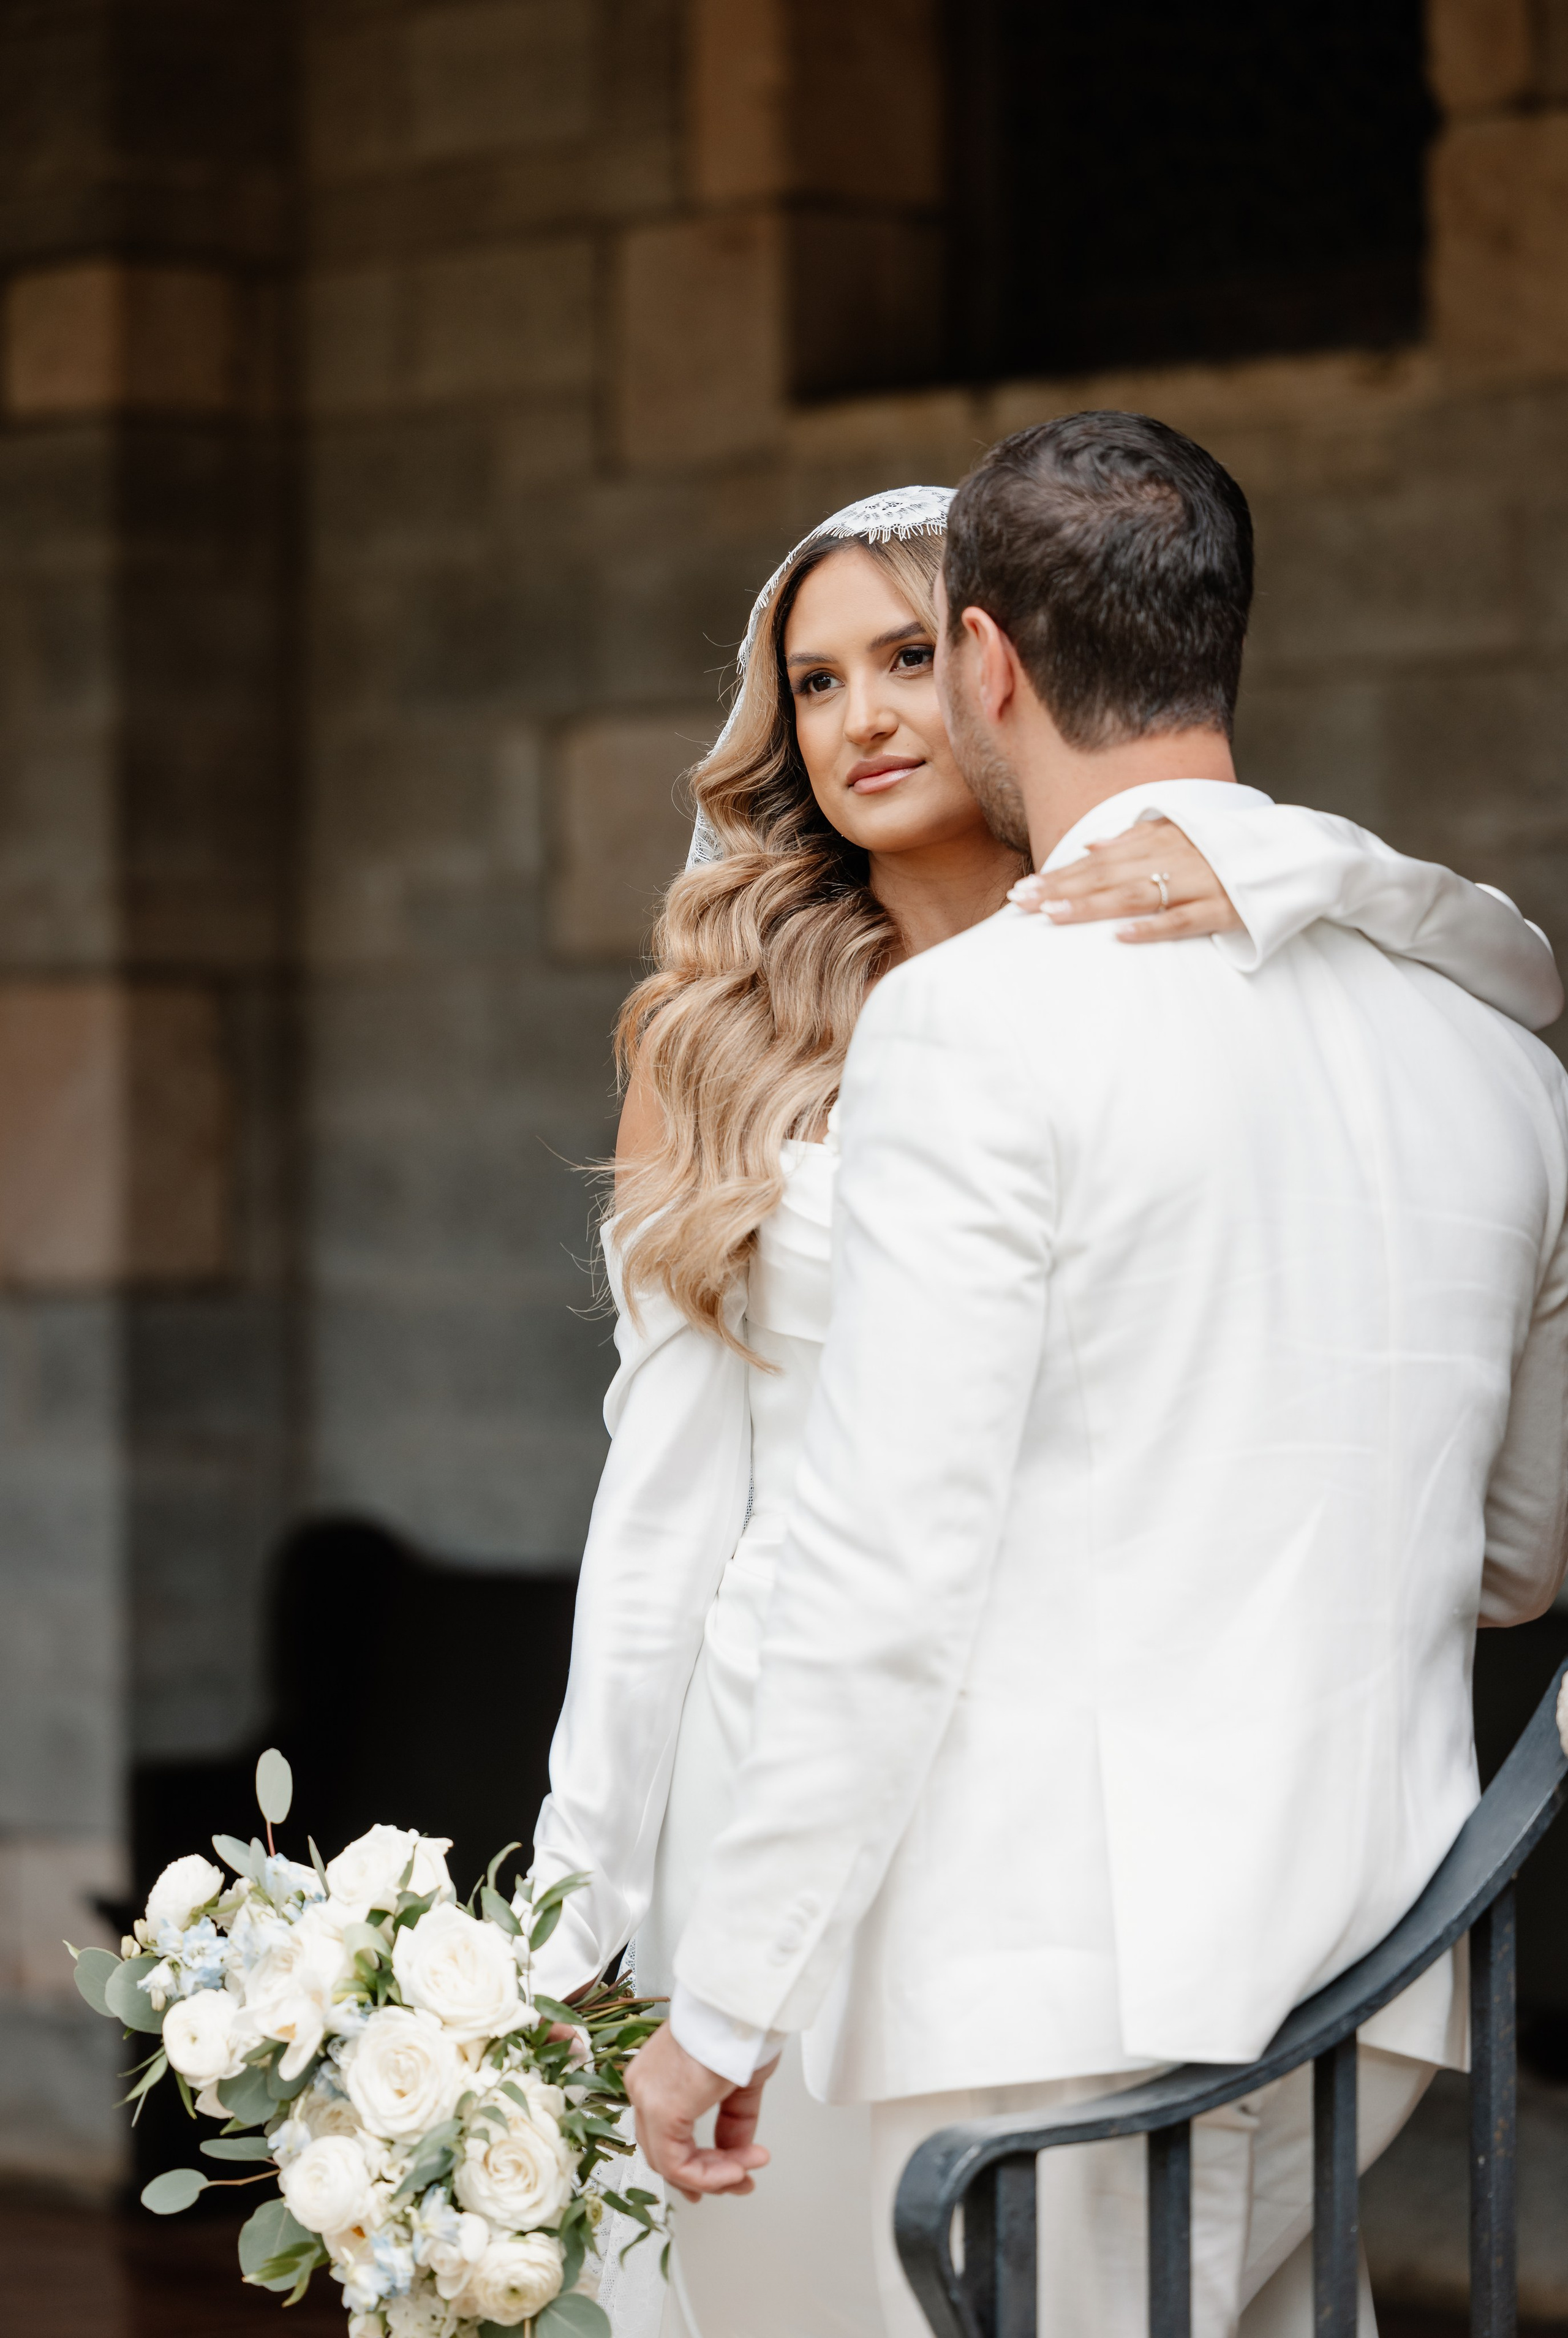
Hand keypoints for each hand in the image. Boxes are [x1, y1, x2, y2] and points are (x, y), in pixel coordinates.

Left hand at [624, 2020, 776, 2203]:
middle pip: (665, 2152)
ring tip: (747, 2173)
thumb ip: (733, 2120)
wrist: (740, 2005)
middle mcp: (642, 2087)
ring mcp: (647, 2098)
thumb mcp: (737, 2082)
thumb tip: (734, 2151)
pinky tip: (737, 2172)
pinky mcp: (661, 2109)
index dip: (697, 2163)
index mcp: (654, 2075)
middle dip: (707, 2174)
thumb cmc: (737, 2025)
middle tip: (739, 2181)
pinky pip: (677, 2164)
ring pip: (669, 2163)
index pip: (665, 2134)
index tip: (728, 2173)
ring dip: (715, 2176)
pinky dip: (710, 2176)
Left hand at [1008, 817, 1240, 941]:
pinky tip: (1121, 936)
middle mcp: (1172, 858)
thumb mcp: (1177, 832)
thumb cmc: (1223, 847)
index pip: (1097, 862)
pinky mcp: (1221, 909)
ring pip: (1136, 895)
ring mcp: (1196, 884)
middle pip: (1107, 876)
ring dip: (1093, 905)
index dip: (1059, 875)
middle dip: (1062, 889)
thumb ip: (1133, 838)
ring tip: (1055, 915)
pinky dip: (1152, 928)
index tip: (1025, 889)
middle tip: (1022, 904)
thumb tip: (1088, 847)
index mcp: (1158, 840)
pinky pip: (1181, 921)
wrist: (1290, 854)